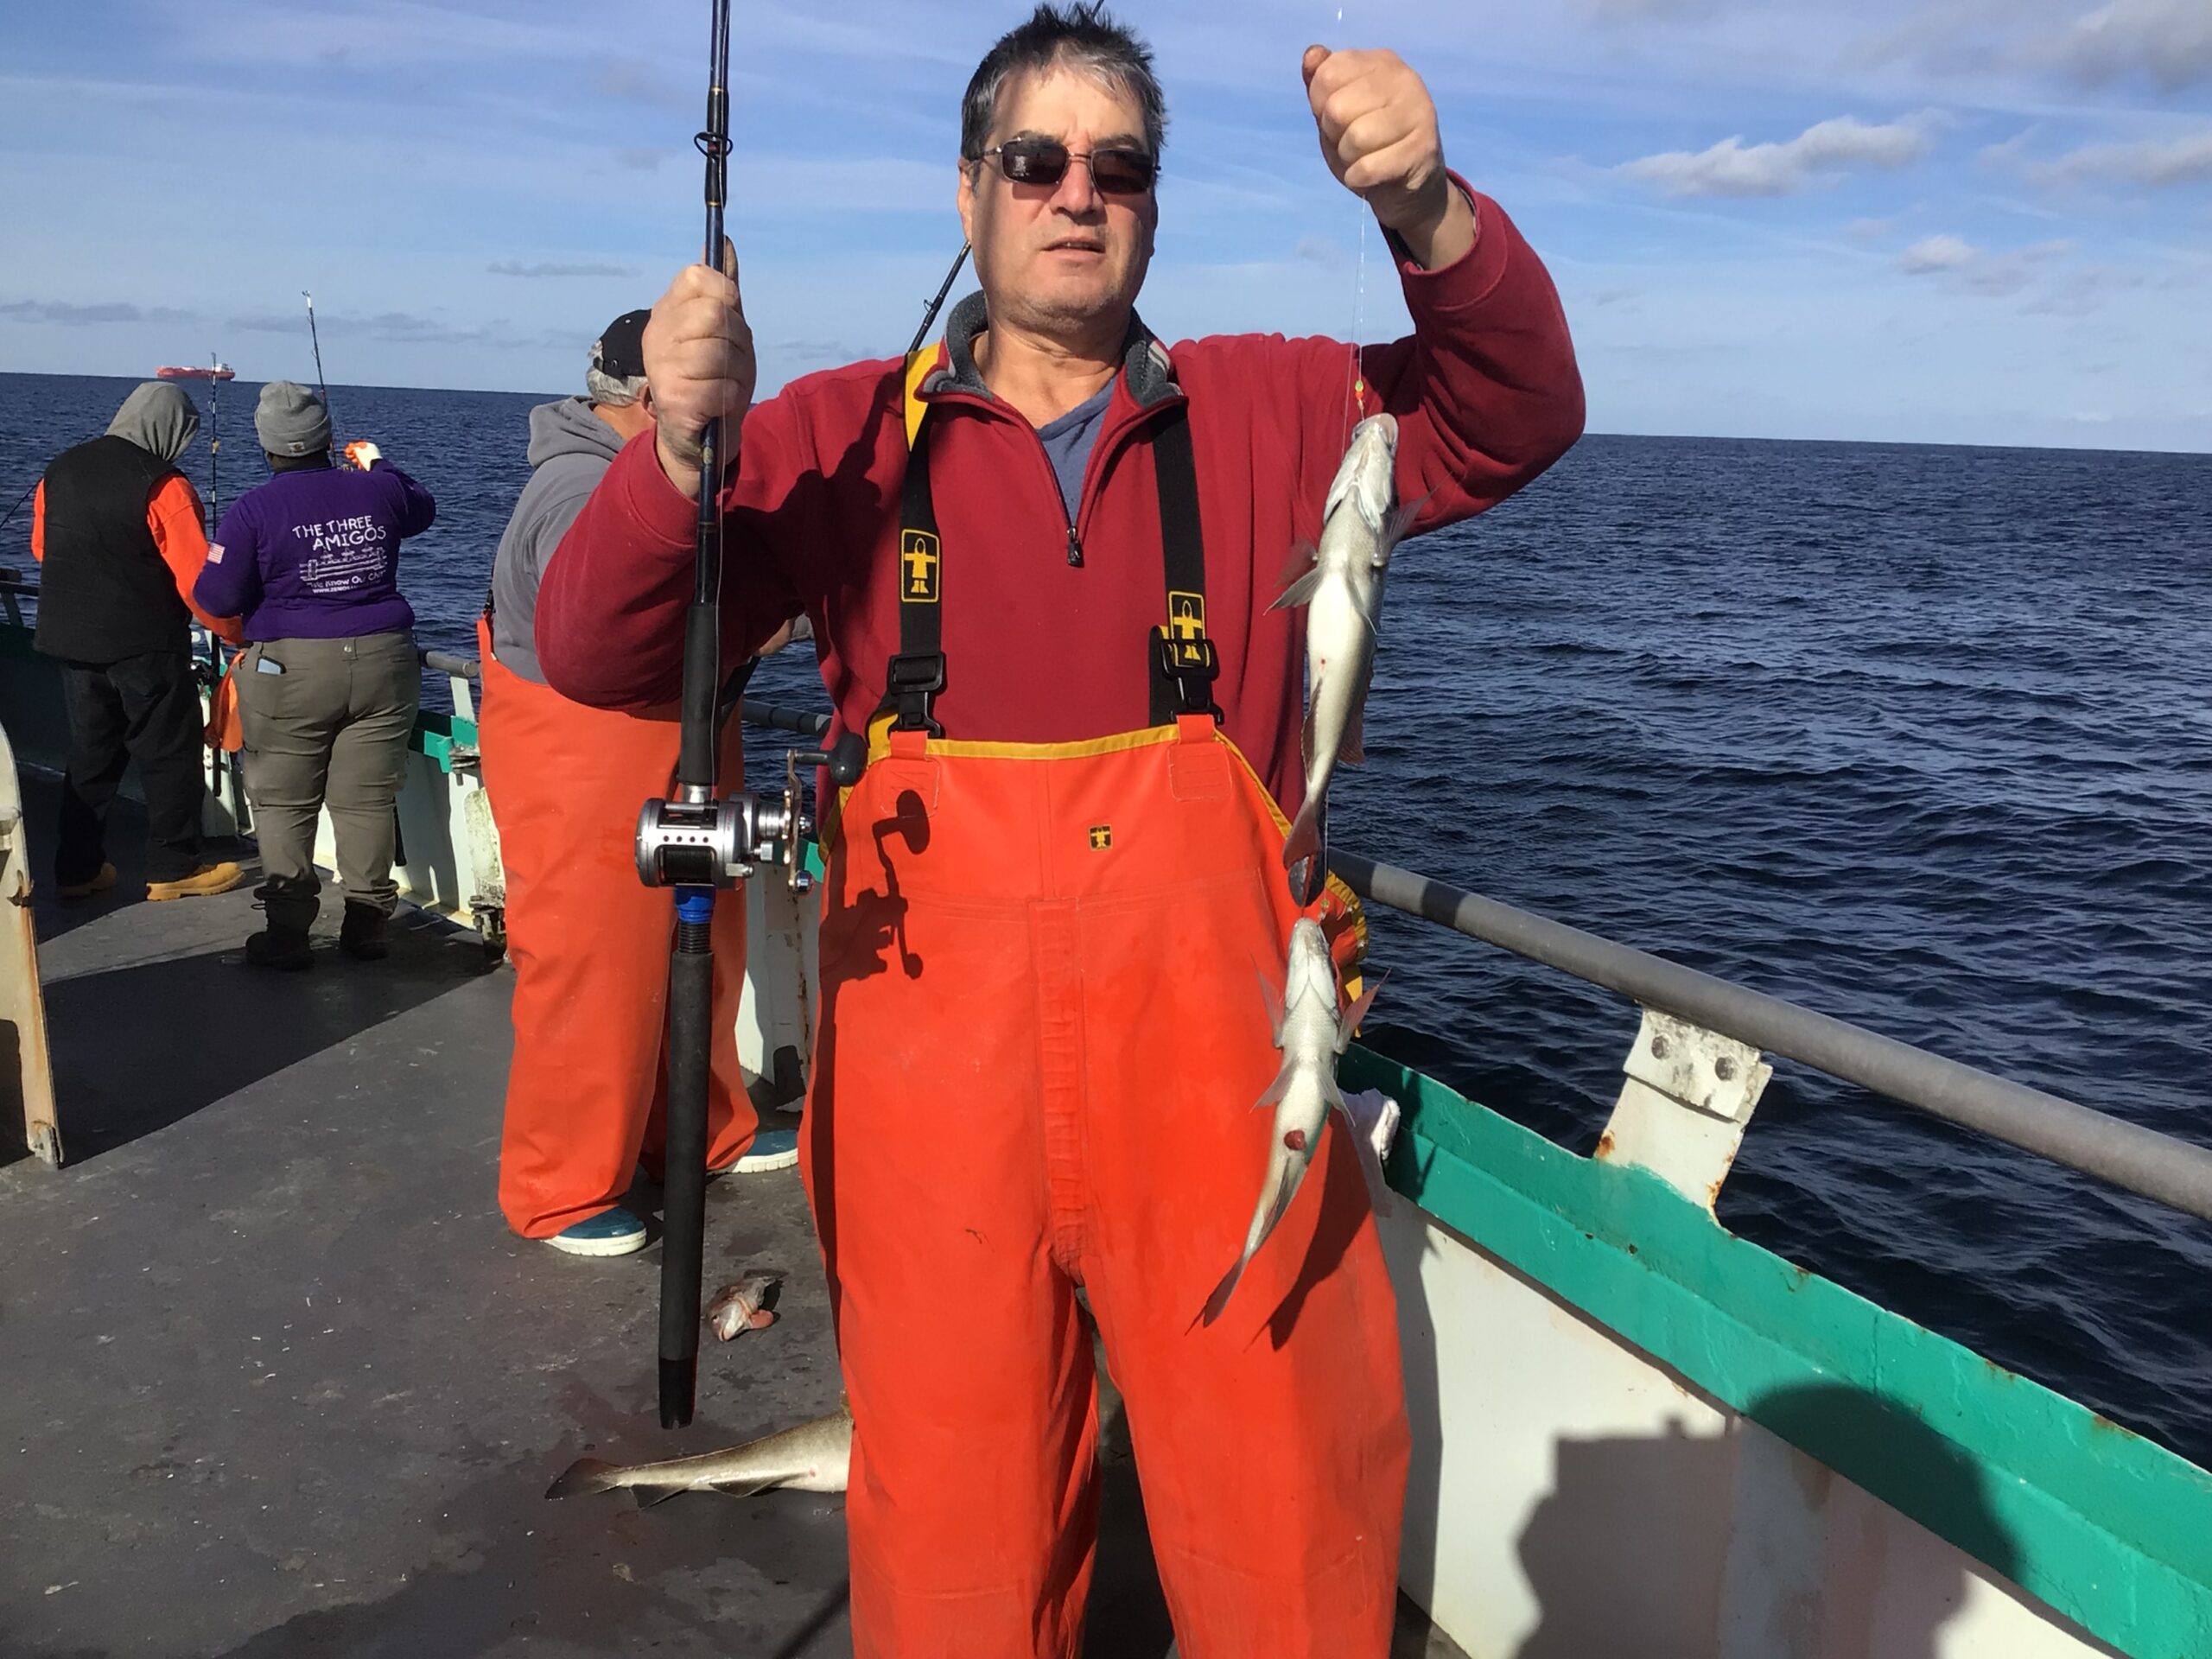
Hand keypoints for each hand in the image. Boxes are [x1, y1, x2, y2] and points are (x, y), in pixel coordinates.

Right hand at [343, 440, 381, 469]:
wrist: (375, 467)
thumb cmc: (366, 457)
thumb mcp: (357, 451)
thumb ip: (353, 447)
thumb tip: (350, 445)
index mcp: (370, 445)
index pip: (359, 445)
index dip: (351, 448)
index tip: (346, 451)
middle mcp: (373, 450)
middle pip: (361, 451)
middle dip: (353, 454)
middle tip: (348, 456)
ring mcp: (374, 457)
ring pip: (363, 457)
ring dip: (357, 459)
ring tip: (353, 461)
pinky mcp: (374, 464)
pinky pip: (366, 463)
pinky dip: (361, 464)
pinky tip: (359, 466)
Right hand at [644, 237, 756, 499]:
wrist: (697, 437)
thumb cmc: (713, 377)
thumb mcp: (724, 330)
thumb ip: (723, 289)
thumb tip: (723, 241)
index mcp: (667, 311)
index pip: (696, 276)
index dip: (723, 294)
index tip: (727, 315)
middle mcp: (656, 334)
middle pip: (715, 314)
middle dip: (737, 341)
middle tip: (729, 360)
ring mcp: (661, 367)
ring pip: (721, 352)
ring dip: (738, 372)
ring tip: (724, 383)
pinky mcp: (673, 400)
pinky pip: (723, 387)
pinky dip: (731, 397)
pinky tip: (718, 404)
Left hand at [1302, 46, 1472, 267]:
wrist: (1409, 187)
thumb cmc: (1368, 144)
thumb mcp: (1338, 109)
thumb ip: (1321, 82)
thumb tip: (1311, 55)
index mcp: (1381, 62)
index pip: (1327, 75)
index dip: (1319, 106)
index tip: (1339, 119)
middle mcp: (1404, 79)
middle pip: (1337, 108)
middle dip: (1334, 136)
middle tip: (1353, 143)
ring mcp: (1418, 112)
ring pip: (1354, 139)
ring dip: (1347, 159)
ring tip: (1364, 158)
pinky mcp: (1423, 149)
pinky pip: (1368, 168)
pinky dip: (1358, 179)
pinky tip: (1370, 177)